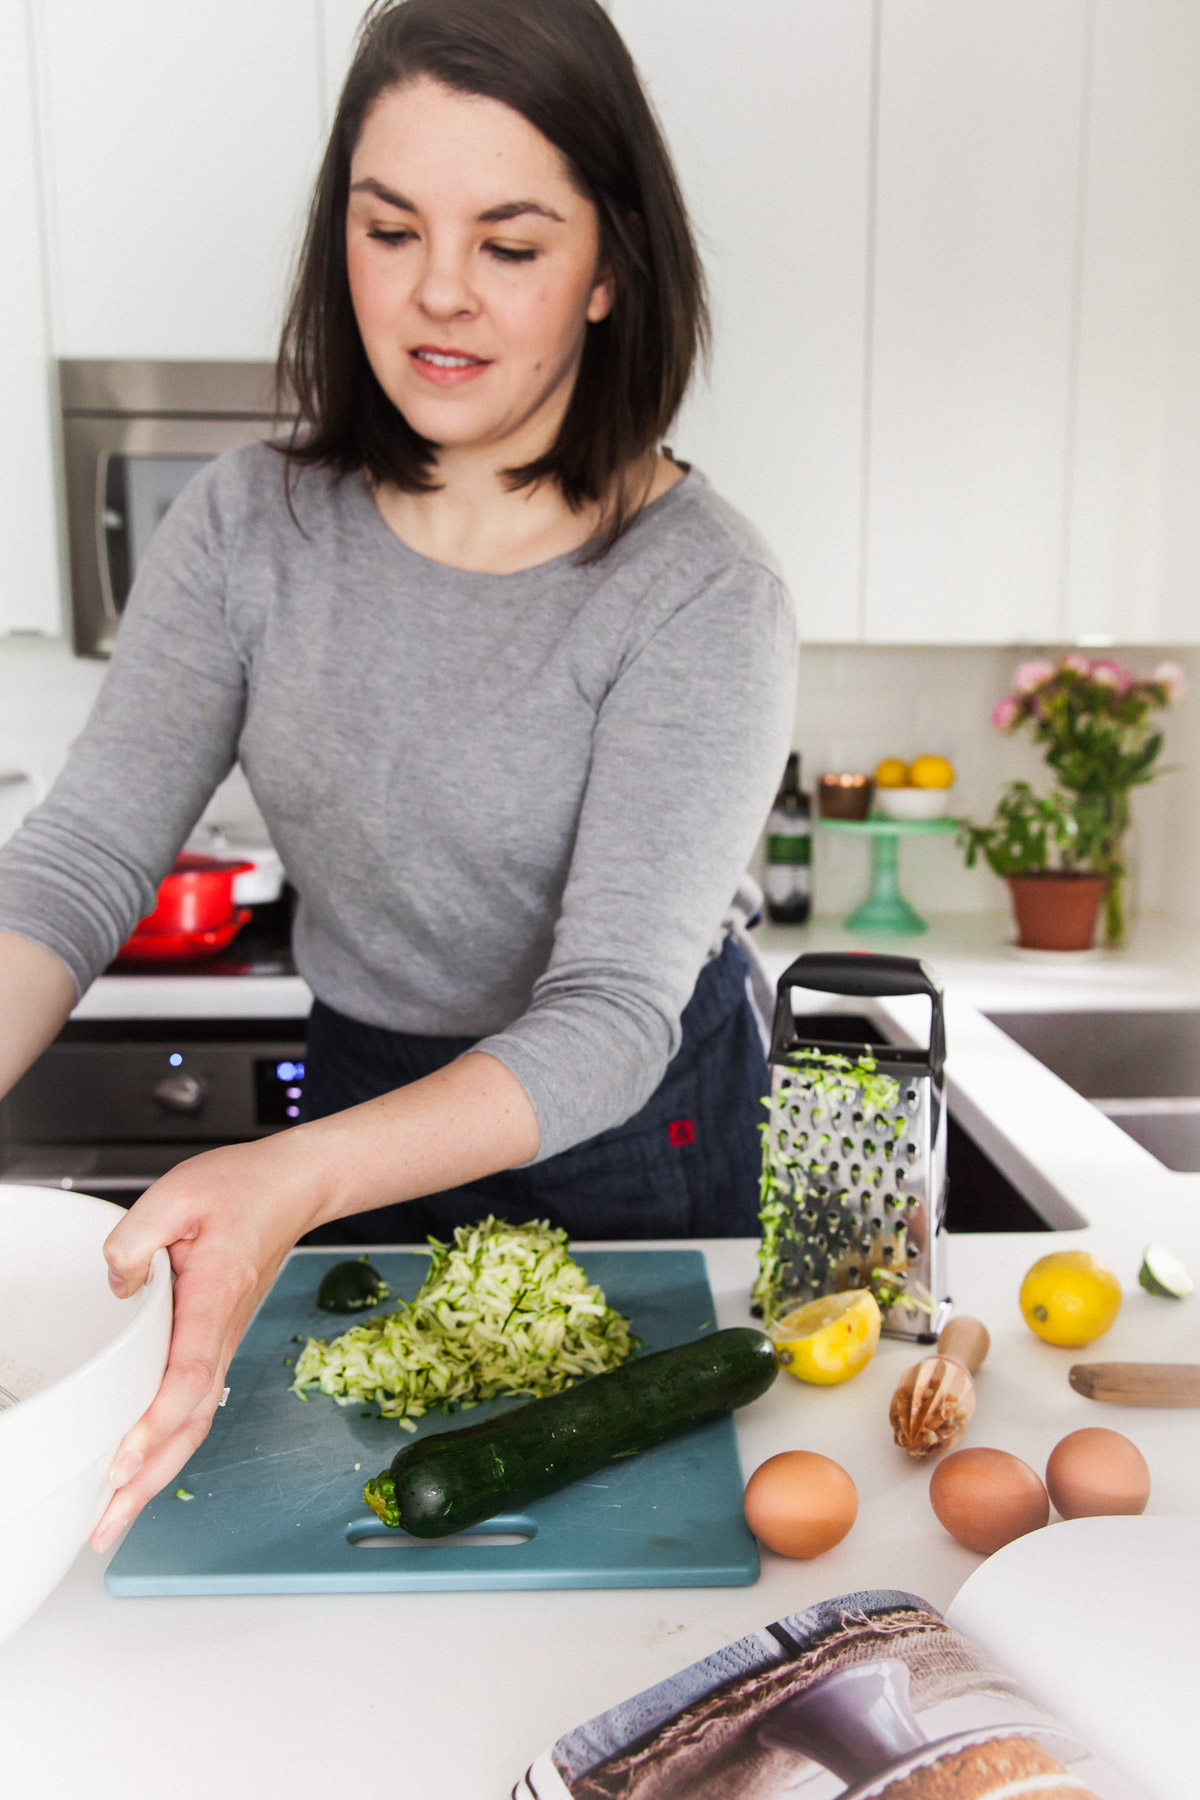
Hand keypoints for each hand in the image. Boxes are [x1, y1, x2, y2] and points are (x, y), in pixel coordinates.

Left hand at [90, 1052, 538, 1551]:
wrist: (295, 1188)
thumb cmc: (244, 1188)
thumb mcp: (179, 1193)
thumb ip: (136, 1238)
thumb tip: (113, 1286)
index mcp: (214, 1297)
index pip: (188, 1375)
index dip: (156, 1421)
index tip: (124, 1458)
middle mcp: (223, 1334)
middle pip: (190, 1424)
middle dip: (146, 1481)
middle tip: (103, 1525)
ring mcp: (223, 1345)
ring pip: (193, 1426)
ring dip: (154, 1478)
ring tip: (111, 1519)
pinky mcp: (216, 1345)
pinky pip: (193, 1409)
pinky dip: (166, 1450)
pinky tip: (140, 1470)